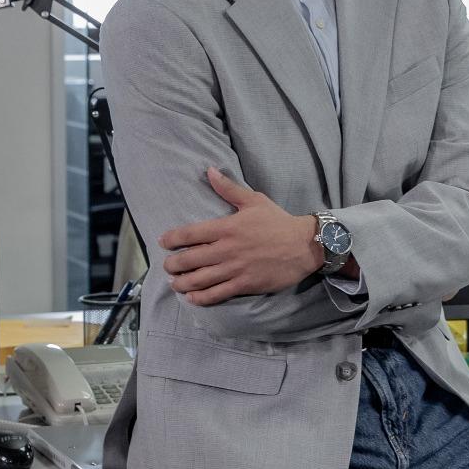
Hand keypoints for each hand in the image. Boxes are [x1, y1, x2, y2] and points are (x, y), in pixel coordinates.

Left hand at [158, 168, 323, 305]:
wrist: (305, 245)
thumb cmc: (278, 221)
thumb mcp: (253, 200)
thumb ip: (228, 188)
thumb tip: (209, 170)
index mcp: (227, 227)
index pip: (190, 233)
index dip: (171, 239)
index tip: (163, 242)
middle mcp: (227, 249)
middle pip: (189, 259)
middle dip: (173, 264)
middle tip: (167, 266)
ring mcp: (235, 269)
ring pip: (200, 279)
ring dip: (182, 282)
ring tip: (175, 283)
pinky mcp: (245, 285)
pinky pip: (217, 294)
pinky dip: (201, 297)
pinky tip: (192, 298)